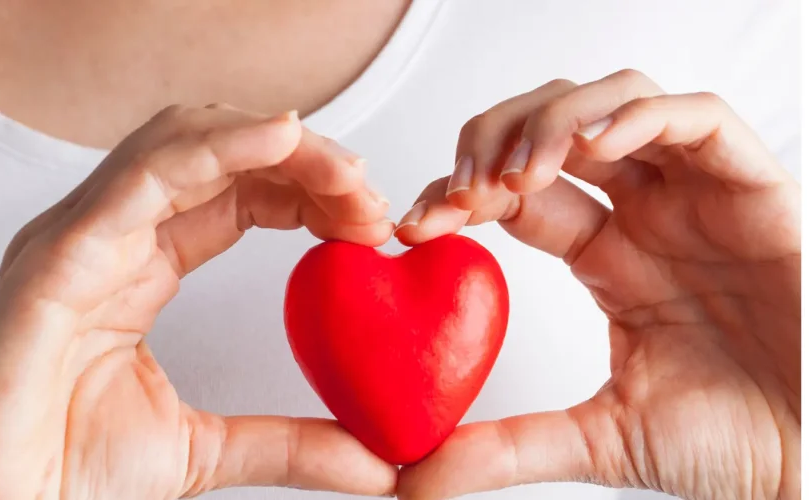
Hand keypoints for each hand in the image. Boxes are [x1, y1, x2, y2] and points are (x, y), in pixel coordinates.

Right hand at [0, 105, 396, 498]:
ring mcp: (81, 235)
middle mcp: (111, 235)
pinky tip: (280, 141)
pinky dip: (215, 147)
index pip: (236, 194)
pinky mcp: (59, 254)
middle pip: (218, 154)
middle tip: (370, 194)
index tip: (371, 222)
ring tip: (342, 170)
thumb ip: (289, 444)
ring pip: (182, 142)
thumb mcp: (203, 450)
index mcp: (139, 266)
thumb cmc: (57, 470)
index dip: (308, 191)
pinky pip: (142, 175)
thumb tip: (377, 464)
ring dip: (273, 143)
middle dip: (303, 159)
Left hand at [393, 70, 799, 499]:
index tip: (414, 227)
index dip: (457, 194)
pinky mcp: (753, 190)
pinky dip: (639, 116)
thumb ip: (506, 447)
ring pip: (615, 104)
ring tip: (518, 172)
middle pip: (551, 128)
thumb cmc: (736, 441)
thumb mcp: (599, 440)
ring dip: (554, 122)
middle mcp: (645, 214)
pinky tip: (594, 147)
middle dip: (493, 143)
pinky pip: (699, 118)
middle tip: (461, 191)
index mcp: (606, 256)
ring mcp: (696, 197)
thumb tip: (412, 479)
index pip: (512, 193)